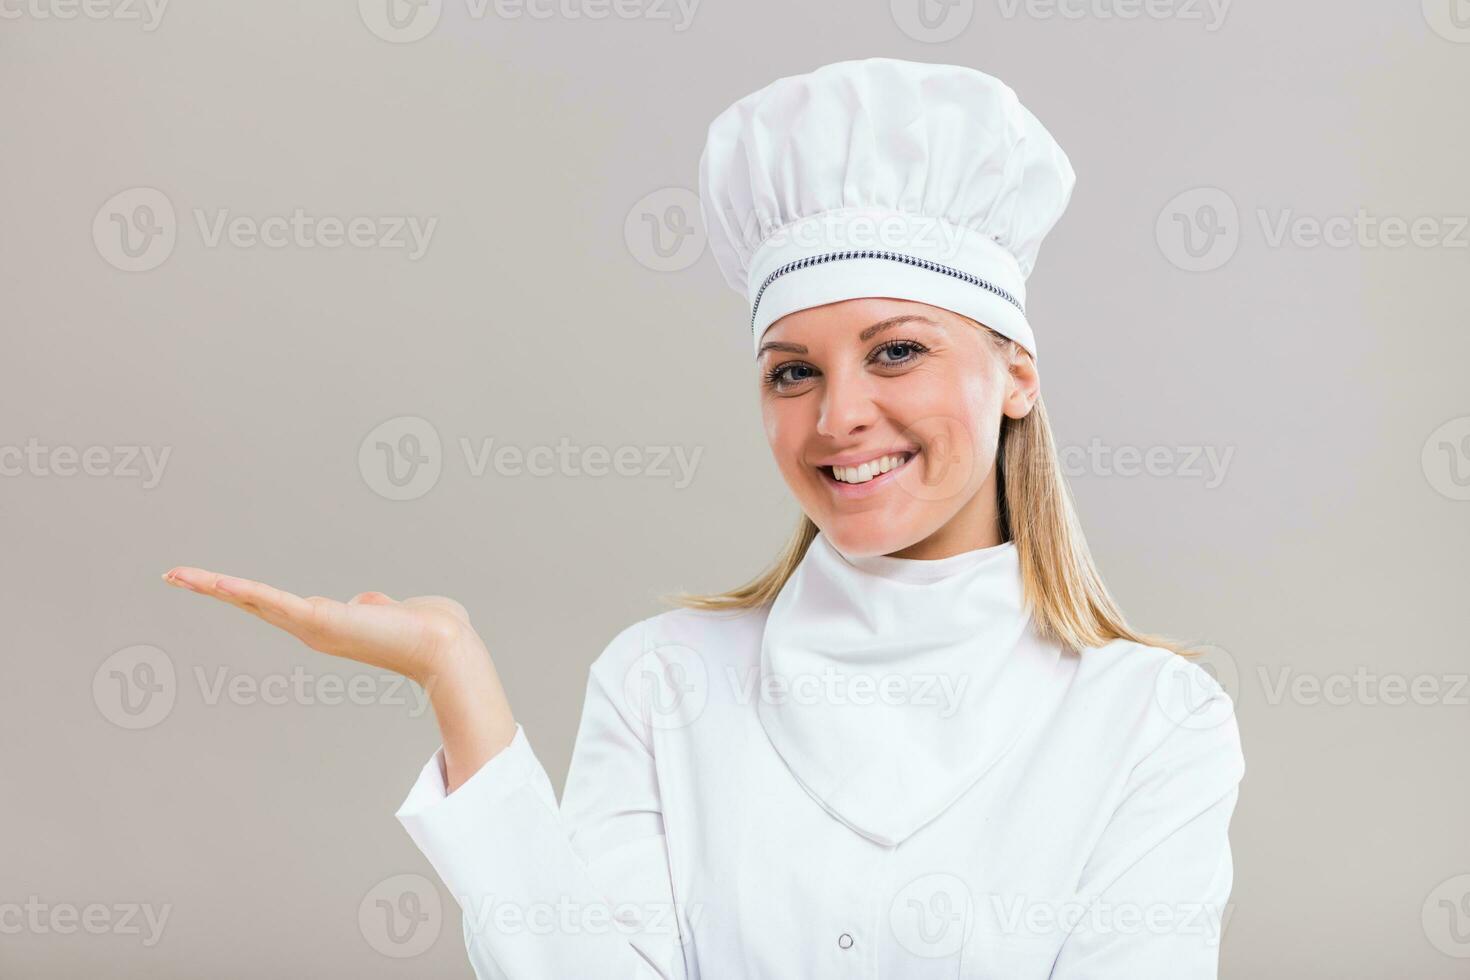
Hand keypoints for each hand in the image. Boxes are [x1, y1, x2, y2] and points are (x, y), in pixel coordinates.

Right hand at [161, 566, 471, 683]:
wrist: (444, 645)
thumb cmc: (428, 629)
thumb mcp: (392, 612)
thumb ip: (374, 607)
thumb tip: (370, 604)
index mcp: (328, 623)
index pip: (276, 604)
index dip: (244, 594)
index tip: (216, 584)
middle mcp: (314, 628)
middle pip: (253, 602)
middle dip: (213, 589)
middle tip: (174, 575)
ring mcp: (313, 625)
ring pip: (254, 600)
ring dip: (213, 587)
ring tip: (177, 574)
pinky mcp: (320, 619)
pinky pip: (272, 600)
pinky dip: (241, 590)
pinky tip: (212, 581)